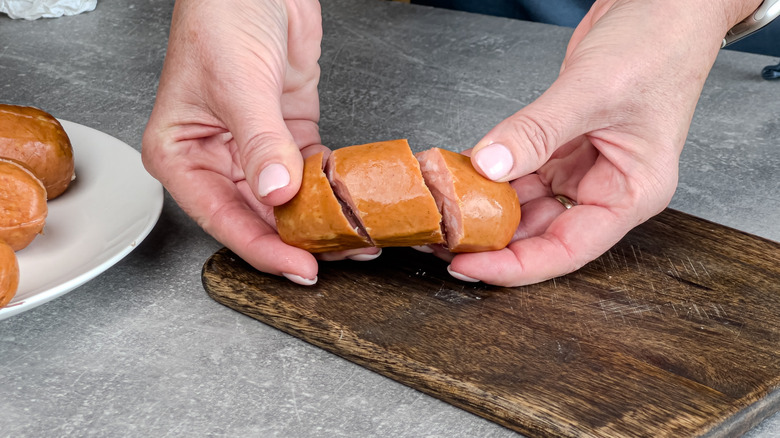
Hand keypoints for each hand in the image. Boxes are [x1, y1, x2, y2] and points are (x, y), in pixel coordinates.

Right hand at [142, 0, 376, 284]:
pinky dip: (329, 187)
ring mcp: (253, 148)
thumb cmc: (222, 15)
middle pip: (256, 216)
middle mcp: (214, 157)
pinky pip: (308, 171)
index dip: (263, 248)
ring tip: (353, 237)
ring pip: (286, 200)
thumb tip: (276, 193)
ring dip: (319, 218)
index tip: (299, 268)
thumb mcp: (239, 83)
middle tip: (337, 257)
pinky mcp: (286, 133)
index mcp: (180, 154)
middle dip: (296, 240)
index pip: (221, 217)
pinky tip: (351, 200)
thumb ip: (259, 142)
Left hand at [446, 0, 760, 285]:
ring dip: (485, 208)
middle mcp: (605, 187)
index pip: (568, 249)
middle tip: (442, 239)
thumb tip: (490, 165)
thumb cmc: (659, 43)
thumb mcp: (594, 90)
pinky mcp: (560, 145)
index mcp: (631, 193)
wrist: (661, 2)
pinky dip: (490, 173)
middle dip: (491, 240)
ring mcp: (581, 166)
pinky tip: (460, 175)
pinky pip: (519, 170)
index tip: (470, 266)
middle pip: (541, 233)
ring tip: (443, 211)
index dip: (516, 266)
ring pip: (525, 204)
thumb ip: (538, 131)